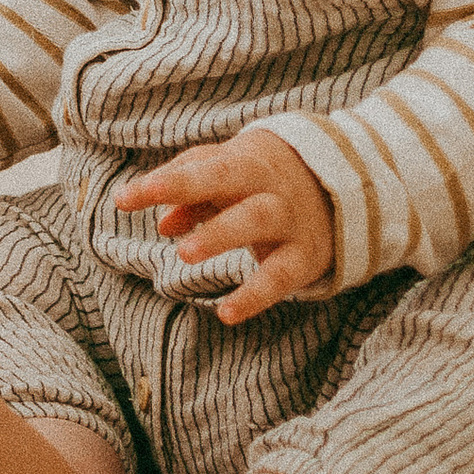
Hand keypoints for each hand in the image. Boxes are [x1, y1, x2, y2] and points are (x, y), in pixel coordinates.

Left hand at [113, 127, 334, 323]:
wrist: (348, 187)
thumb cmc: (266, 179)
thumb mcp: (232, 175)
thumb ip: (192, 192)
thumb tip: (162, 222)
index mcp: (246, 160)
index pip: (201, 166)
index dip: (164, 181)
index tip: (124, 199)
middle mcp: (269, 186)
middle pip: (232, 183)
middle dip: (195, 197)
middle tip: (163, 227)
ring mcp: (290, 220)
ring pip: (255, 221)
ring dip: (219, 235)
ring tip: (185, 254)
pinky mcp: (306, 256)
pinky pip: (280, 277)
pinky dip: (254, 296)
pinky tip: (226, 313)